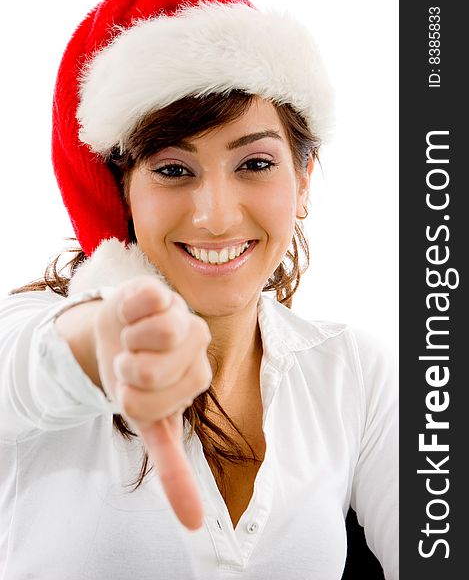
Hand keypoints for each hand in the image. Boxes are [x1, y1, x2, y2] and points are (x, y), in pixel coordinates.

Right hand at [94, 276, 211, 529]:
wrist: (116, 332)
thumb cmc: (136, 378)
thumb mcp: (151, 424)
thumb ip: (174, 469)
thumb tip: (195, 524)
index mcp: (195, 379)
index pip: (151, 407)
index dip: (128, 399)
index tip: (134, 388)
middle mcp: (198, 344)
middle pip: (151, 372)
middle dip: (125, 372)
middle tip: (131, 361)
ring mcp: (182, 314)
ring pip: (160, 334)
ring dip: (126, 343)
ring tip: (132, 338)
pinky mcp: (163, 290)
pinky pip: (146, 301)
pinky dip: (128, 313)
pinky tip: (134, 313)